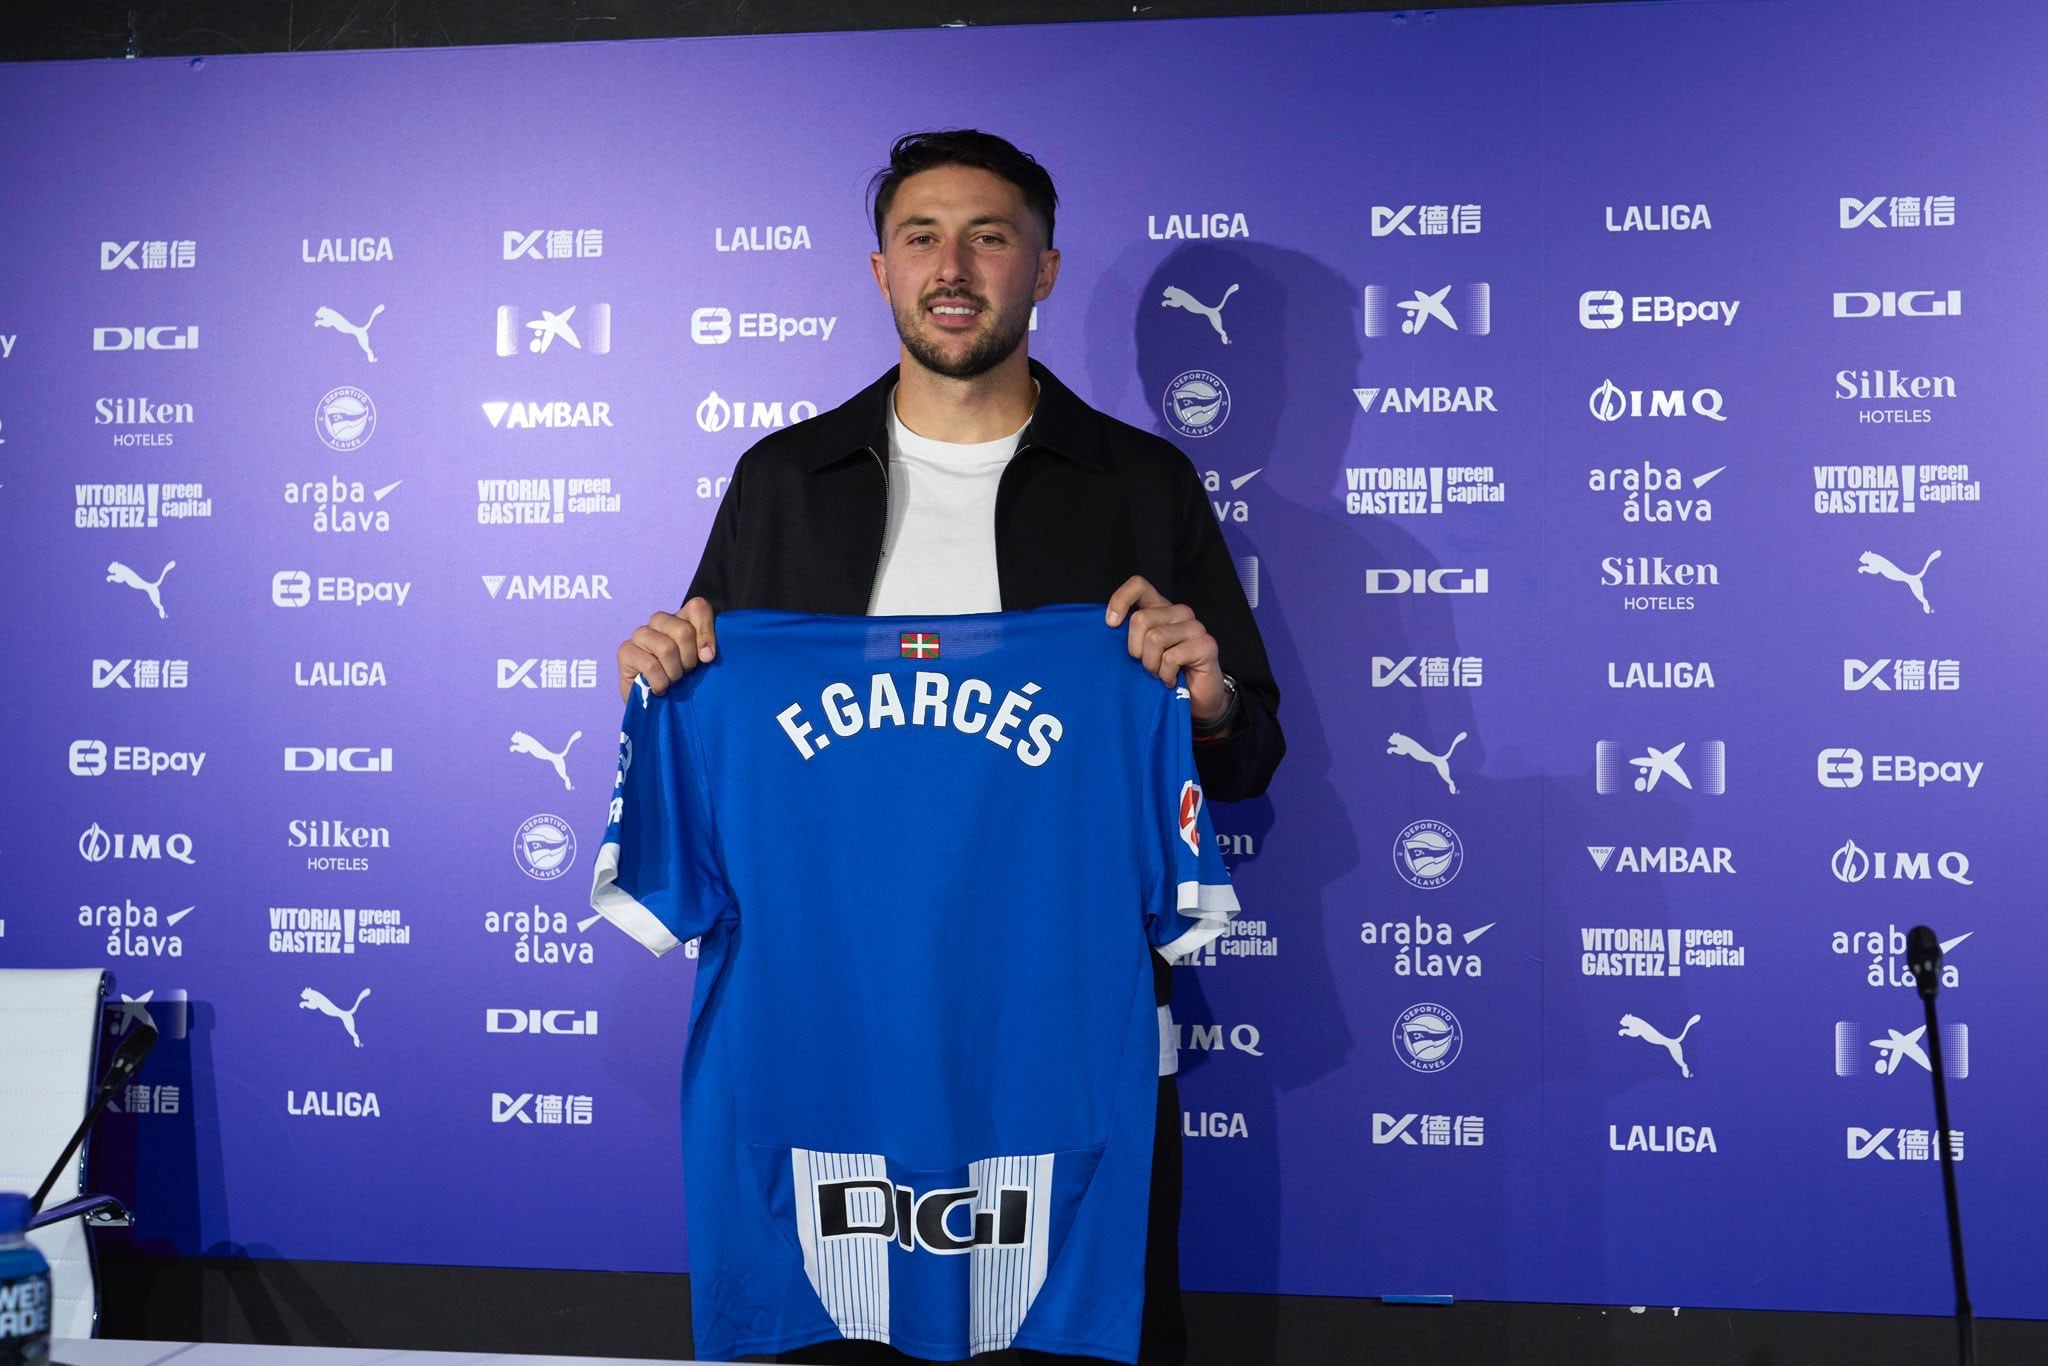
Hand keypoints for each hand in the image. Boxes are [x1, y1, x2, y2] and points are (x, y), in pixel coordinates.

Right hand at [616, 597, 716, 700]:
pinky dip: (660, 682)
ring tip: (672, 681)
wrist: (655, 707)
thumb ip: (708, 651)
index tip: (708, 658)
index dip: (706, 632)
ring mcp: (640, 634)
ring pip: (666, 648)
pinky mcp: (625, 650)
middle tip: (685, 673)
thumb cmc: (683, 683)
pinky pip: (650, 665)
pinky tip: (659, 688)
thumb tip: (707, 655)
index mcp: (682, 618)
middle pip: (683, 631)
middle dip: (689, 659)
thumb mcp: (702, 666)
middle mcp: (660, 621)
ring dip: (674, 673)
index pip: (697, 607)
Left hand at [1105, 576, 1228, 724]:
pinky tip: (1171, 680)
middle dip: (1136, 650)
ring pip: (1155, 638)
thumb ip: (1128, 635)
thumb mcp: (1140, 651)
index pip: (1138, 585)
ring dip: (1151, 665)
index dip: (1120, 600)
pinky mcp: (1206, 645)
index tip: (1111, 624)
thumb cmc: (1164, 673)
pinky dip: (1165, 675)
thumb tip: (1107, 627)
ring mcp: (1195, 627)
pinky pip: (1171, 657)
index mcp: (1160, 608)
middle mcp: (1179, 612)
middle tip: (1146, 665)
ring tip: (1160, 673)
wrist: (1195, 698)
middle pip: (1140, 619)